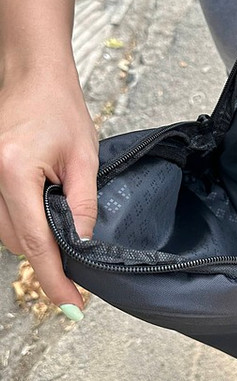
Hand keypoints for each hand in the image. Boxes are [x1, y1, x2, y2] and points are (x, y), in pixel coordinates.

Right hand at [0, 67, 97, 316]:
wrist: (32, 75)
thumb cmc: (59, 106)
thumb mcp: (83, 157)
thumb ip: (83, 204)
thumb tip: (84, 244)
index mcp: (14, 172)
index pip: (35, 241)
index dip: (54, 277)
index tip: (72, 305)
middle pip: (17, 241)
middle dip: (47, 262)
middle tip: (77, 281)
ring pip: (6, 232)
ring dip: (35, 244)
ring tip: (66, 246)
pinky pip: (2, 215)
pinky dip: (23, 226)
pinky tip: (45, 223)